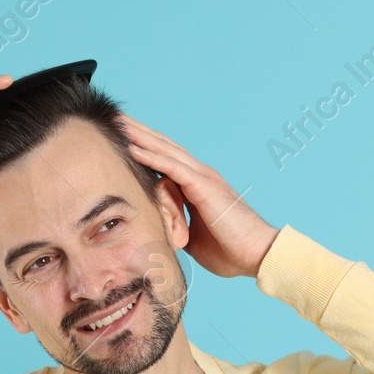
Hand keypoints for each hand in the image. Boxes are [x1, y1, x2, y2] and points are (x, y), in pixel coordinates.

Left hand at [115, 114, 277, 278]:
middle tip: (116, 119)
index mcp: (199, 186)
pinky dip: (152, 157)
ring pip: (166, 151)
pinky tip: (133, 148)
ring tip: (119, 124)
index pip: (168, 160)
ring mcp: (203, 178)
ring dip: (141, 137)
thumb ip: (176, 226)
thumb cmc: (231, 250)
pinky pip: (172, 168)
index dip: (147, 147)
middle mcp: (201, 176)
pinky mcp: (204, 187)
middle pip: (165, 147)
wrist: (257, 254)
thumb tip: (159, 230)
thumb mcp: (193, 237)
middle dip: (140, 133)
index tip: (124, 138)